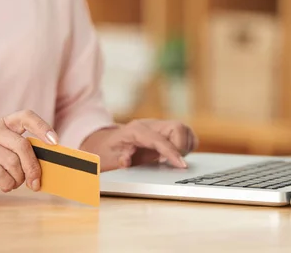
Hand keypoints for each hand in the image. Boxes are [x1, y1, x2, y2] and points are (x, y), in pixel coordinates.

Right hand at [0, 110, 58, 196]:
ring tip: (14, 182)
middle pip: (22, 145)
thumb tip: (49, 163)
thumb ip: (24, 152)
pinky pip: (0, 175)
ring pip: (12, 162)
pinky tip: (5, 185)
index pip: (26, 116)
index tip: (55, 142)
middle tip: (36, 182)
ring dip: (18, 178)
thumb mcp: (8, 152)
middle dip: (33, 166)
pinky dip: (7, 184)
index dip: (42, 127)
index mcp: (4, 123)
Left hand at [80, 119, 198, 171]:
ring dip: (185, 146)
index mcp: (136, 130)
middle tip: (174, 164)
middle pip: (177, 127)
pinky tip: (176, 156)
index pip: (159, 139)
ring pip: (184, 129)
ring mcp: (159, 126)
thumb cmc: (106, 152)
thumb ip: (117, 159)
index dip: (172, 152)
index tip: (181, 165)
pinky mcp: (165, 131)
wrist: (104, 143)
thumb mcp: (107, 158)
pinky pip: (185, 134)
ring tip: (174, 160)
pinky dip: (186, 145)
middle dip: (181, 147)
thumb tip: (126, 161)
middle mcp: (150, 125)